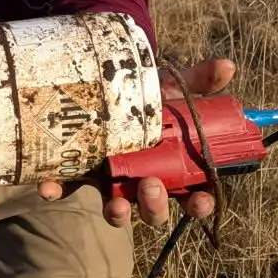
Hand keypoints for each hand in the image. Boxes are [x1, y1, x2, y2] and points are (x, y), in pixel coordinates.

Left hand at [35, 55, 236, 228]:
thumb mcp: (172, 87)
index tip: (200, 201)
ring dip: (118, 213)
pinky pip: (65, 188)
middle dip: (155, 205)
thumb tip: (228, 65)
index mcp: (172, 167)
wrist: (105, 82)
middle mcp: (142, 180)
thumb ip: (199, 80)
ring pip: (117, 209)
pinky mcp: (76, 173)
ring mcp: (109, 180)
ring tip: (117, 206)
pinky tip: (49, 187)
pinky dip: (56, 190)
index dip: (200, 204)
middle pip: (154, 208)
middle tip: (152, 188)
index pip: (193, 195)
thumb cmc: (146, 94)